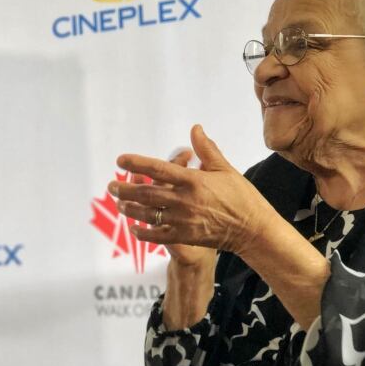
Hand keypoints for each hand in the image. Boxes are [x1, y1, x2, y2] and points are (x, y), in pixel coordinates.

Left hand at [108, 125, 274, 254]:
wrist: (253, 230)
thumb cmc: (242, 197)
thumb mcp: (226, 169)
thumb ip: (206, 150)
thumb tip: (195, 128)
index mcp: (193, 180)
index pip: (158, 169)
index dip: (137, 163)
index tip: (120, 159)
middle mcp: (185, 200)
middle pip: (146, 193)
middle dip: (125, 188)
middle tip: (111, 185)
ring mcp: (184, 220)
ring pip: (148, 214)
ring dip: (130, 208)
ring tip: (118, 203)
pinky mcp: (186, 236)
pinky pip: (158, 235)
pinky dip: (144, 232)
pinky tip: (134, 228)